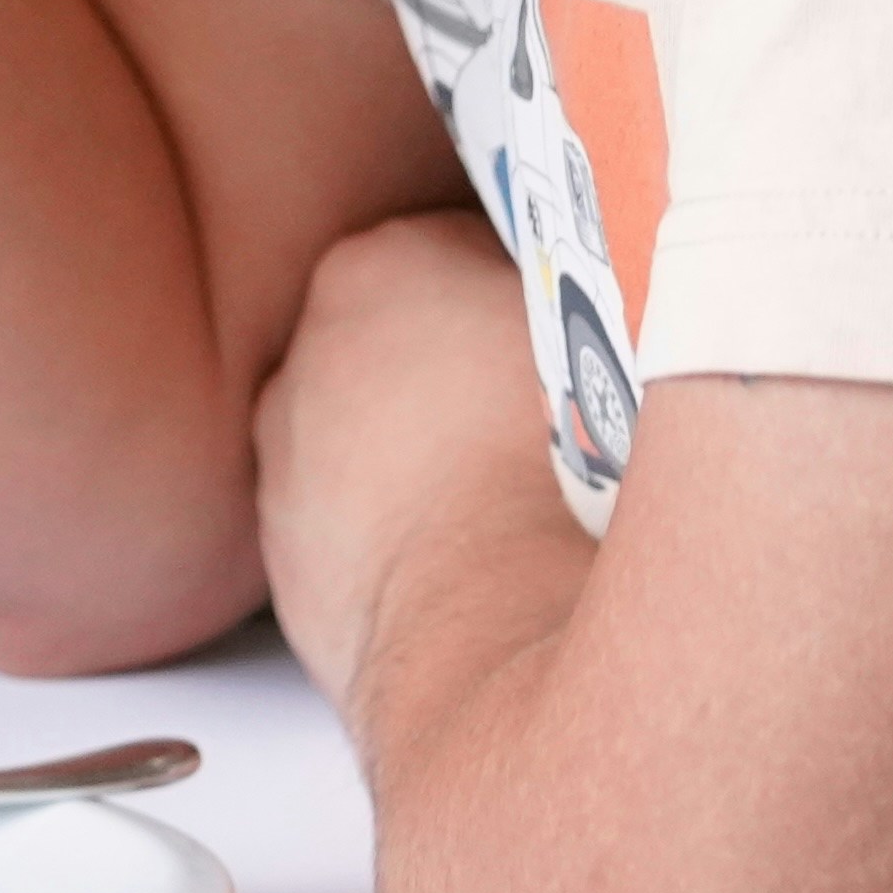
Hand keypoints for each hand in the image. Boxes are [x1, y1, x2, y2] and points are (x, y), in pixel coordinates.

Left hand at [247, 208, 574, 711]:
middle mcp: (305, 356)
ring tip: (519, 507)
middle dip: (464, 374)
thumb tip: (609, 284)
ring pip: (368, 442)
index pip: (460, 250)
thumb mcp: (604, 338)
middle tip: (552, 424)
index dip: (528, 296)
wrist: (509, 642)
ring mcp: (284, 466)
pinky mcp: (287, 568)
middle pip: (403, 344)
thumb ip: (581, 295)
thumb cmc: (567, 477)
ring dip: (428, 463)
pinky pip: (354, 534)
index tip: (577, 338)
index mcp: (376, 270)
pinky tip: (474, 572)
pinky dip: (404, 543)